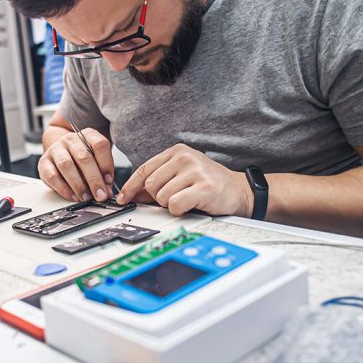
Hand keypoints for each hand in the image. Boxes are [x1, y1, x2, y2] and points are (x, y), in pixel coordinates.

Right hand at [38, 127, 114, 201]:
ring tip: (86, 197)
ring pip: (66, 165)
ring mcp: (55, 149)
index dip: (106, 164)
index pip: (99, 144)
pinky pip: (52, 176)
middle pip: (83, 157)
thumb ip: (103, 175)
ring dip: (78, 184)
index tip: (109, 180)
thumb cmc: (83, 160)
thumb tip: (107, 192)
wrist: (62, 154)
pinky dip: (64, 189)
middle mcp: (70, 140)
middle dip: (94, 179)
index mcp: (87, 135)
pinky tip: (73, 196)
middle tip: (100, 194)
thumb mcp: (96, 162)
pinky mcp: (44, 162)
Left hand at [116, 144, 253, 216]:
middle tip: (176, 197)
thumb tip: (134, 195)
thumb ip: (158, 183)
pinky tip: (193, 204)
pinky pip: (175, 205)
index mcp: (177, 151)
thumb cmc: (209, 184)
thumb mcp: (182, 177)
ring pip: (162, 197)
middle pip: (151, 185)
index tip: (123, 198)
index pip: (144, 169)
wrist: (239, 191)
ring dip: (171, 205)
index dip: (131, 186)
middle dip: (159, 197)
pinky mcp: (204, 187)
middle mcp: (185, 157)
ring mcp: (195, 171)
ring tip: (188, 199)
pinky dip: (180, 210)